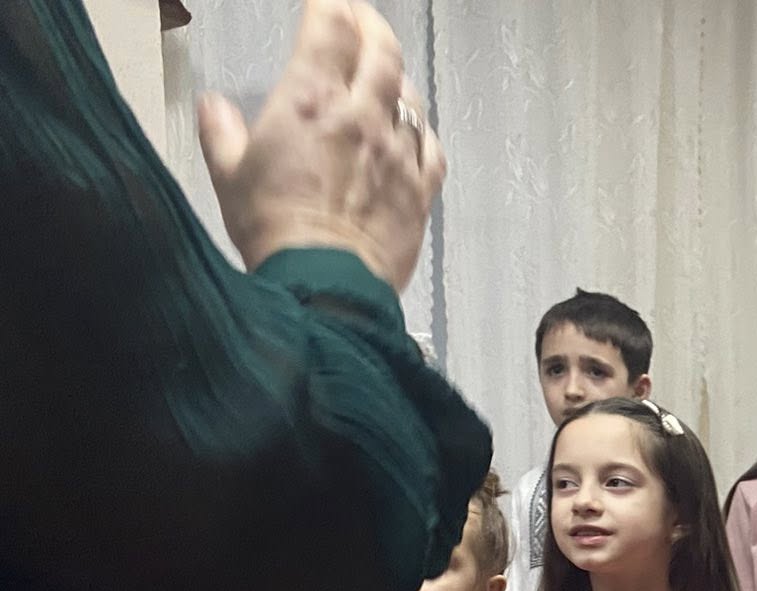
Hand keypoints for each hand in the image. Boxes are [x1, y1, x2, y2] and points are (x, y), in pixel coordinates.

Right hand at [197, 0, 445, 288]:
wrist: (323, 285)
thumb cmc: (275, 232)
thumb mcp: (228, 175)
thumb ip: (221, 133)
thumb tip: (213, 109)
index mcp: (310, 101)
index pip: (329, 26)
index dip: (330, 3)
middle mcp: (361, 117)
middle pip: (381, 49)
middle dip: (371, 23)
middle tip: (361, 17)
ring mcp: (398, 153)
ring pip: (409, 94)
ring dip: (396, 76)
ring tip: (385, 72)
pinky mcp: (421, 191)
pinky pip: (432, 146)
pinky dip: (421, 129)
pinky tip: (413, 129)